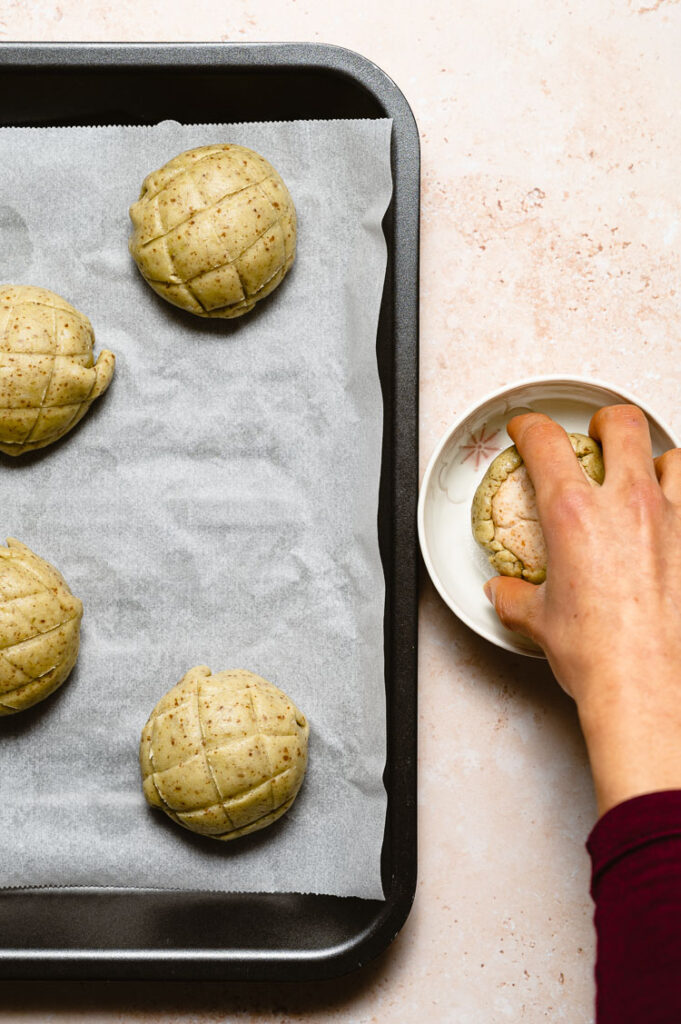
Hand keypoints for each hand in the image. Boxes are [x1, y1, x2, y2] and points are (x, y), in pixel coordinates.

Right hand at [483, 405, 680, 814]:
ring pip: (675, 457)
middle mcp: (629, 506)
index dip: (530, 426)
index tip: (527, 430)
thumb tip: (506, 592)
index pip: (545, 441)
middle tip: (596, 434)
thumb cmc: (600, 657)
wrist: (650, 689)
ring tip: (646, 475)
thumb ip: (515, 596)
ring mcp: (674, 522)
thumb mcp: (539, 622)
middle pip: (623, 424)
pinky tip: (671, 526)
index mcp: (575, 514)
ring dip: (657, 460)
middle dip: (604, 421)